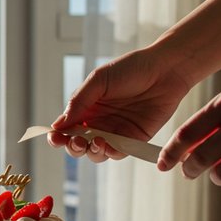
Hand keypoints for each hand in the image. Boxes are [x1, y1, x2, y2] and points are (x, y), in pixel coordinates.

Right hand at [49, 47, 193, 162]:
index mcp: (86, 108)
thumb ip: (78, 102)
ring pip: (96, 152)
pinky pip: (119, 152)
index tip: (55, 137)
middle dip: (73, 147)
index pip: (66, 127)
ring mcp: (116, 132)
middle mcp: (98, 122)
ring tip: (96, 142)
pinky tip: (109, 145)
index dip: (58, 136)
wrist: (165, 69)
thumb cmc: (131, 68)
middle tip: (76, 142)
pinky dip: (111, 152)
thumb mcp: (98, 80)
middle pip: (78, 144)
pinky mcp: (134, 139)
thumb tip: (58, 125)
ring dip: (91, 152)